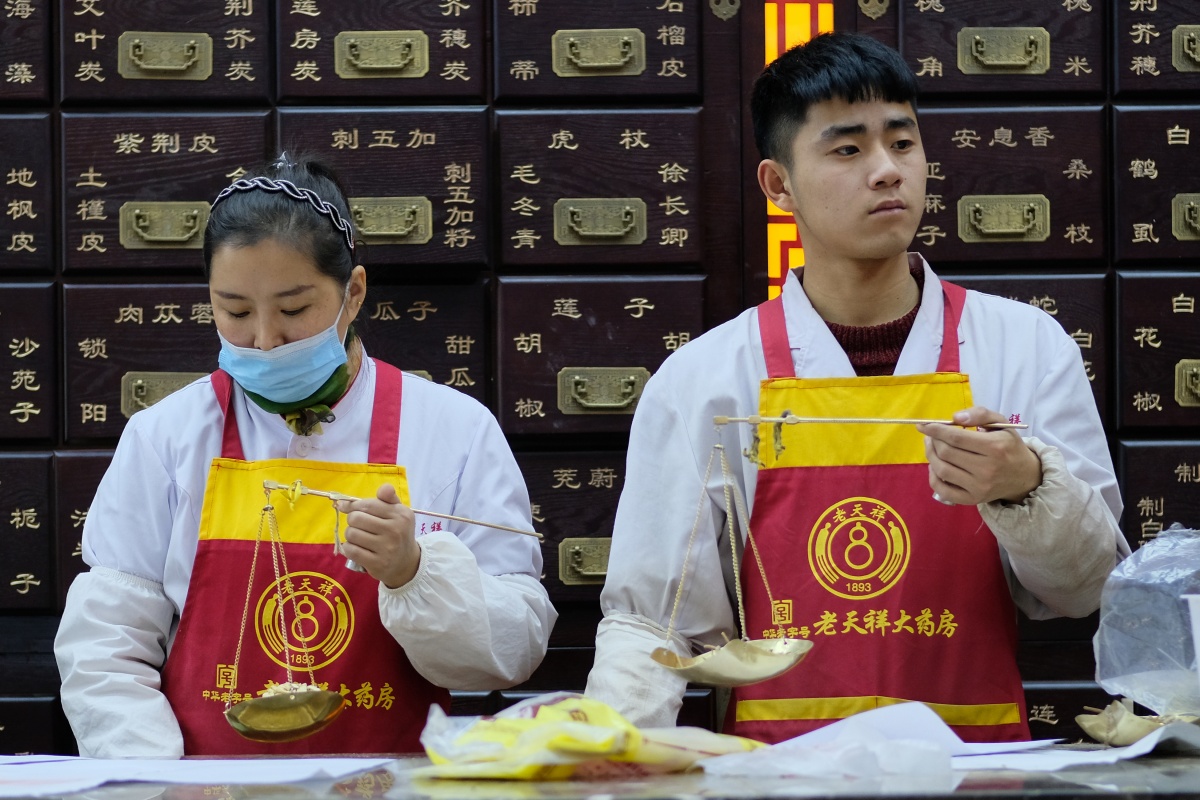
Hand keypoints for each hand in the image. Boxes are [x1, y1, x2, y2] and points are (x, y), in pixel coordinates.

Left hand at [336, 484, 420, 588]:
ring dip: (350, 535)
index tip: (344, 506)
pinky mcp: (377, 564)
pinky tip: (355, 549)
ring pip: (351, 534)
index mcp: (400, 514)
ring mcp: (386, 548)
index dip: (352, 505)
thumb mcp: (398, 513)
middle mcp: (395, 530)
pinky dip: (348, 548)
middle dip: (352, 521)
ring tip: (359, 538)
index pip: (367, 505)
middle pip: (356, 518)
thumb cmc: (398, 533)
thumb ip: (389, 498)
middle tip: (358, 526)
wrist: (407, 563)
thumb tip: (383, 487)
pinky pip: (351, 551)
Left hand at [916, 406, 1041, 505]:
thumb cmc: (1008, 446)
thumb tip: (955, 417)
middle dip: (933, 440)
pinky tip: (935, 465)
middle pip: (946, 453)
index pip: (956, 438)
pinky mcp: (972, 500)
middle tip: (930, 435)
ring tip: (932, 446)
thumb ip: (980, 414)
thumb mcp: (1001, 424)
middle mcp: (987, 469)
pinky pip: (942, 489)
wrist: (1023, 477)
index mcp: (995, 447)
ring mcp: (978, 487)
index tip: (923, 425)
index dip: (936, 430)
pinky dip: (932, 476)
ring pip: (941, 469)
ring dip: (930, 455)